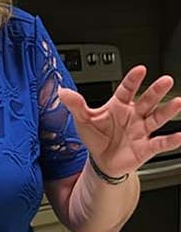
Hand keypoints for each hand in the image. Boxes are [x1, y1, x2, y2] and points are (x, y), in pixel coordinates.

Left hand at [58, 66, 180, 177]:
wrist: (102, 161)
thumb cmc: (96, 137)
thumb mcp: (83, 120)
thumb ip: (76, 105)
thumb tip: (62, 92)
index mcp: (119, 105)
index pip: (127, 89)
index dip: (133, 80)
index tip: (140, 70)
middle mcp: (134, 115)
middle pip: (147, 100)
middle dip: (156, 90)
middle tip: (166, 80)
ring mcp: (142, 130)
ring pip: (157, 118)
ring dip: (167, 111)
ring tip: (177, 102)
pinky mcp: (146, 147)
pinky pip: (160, 143)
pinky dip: (170, 140)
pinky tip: (179, 135)